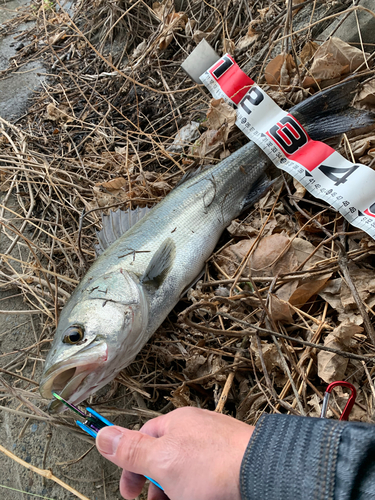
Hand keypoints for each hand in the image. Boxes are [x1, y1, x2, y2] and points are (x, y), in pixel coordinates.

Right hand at [96, 407, 253, 499]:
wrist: (264, 472)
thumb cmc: (215, 465)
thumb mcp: (162, 461)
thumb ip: (131, 449)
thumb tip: (102, 434)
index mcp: (177, 424)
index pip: (144, 439)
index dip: (132, 467)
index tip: (129, 494)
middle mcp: (197, 431)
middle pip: (166, 459)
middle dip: (157, 485)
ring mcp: (217, 445)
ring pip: (187, 471)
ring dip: (178, 491)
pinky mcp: (232, 462)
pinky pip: (208, 478)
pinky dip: (200, 491)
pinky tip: (203, 497)